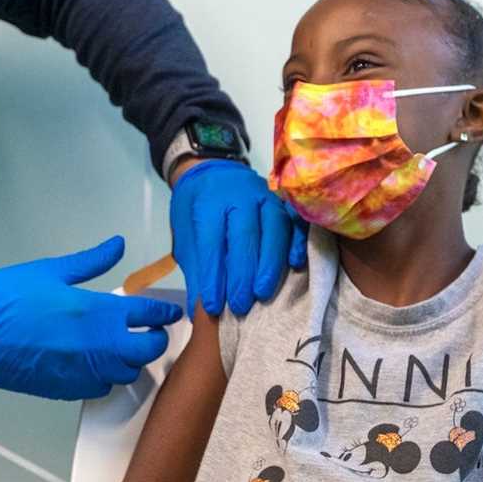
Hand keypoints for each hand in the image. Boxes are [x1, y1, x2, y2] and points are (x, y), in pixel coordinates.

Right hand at [0, 236, 179, 399]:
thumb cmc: (6, 296)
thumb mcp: (51, 270)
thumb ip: (91, 261)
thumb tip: (118, 245)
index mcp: (96, 311)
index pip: (147, 315)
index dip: (163, 313)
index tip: (169, 312)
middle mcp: (97, 346)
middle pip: (146, 350)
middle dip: (153, 339)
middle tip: (147, 329)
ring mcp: (82, 372)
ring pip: (126, 372)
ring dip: (129, 359)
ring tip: (120, 344)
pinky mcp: (65, 389)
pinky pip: (101, 388)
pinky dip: (105, 376)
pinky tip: (95, 362)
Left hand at [169, 159, 307, 317]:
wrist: (212, 171)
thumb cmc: (196, 207)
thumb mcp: (185, 233)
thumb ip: (195, 268)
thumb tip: (198, 310)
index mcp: (209, 202)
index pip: (211, 241)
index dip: (213, 275)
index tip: (213, 306)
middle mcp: (239, 195)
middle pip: (245, 235)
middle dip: (243, 274)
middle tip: (240, 306)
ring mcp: (265, 195)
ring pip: (274, 228)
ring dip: (270, 264)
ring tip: (263, 294)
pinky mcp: (284, 200)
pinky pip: (296, 220)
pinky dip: (297, 242)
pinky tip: (295, 265)